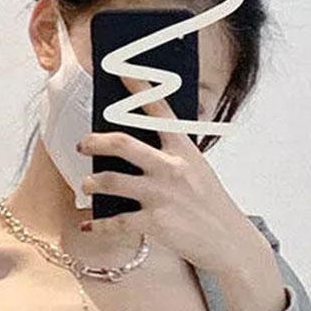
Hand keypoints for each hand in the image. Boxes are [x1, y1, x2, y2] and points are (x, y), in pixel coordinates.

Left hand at [76, 77, 270, 277]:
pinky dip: (98, 225)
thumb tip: (141, 145)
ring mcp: (162, 196)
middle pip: (122, 143)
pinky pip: (116, 222)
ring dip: (92, 182)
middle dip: (95, 141)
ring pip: (112, 181)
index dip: (137, 88)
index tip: (118, 68)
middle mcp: (171, 168)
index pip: (158, 111)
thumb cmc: (210, 206)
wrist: (228, 242)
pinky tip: (90, 226)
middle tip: (82, 144)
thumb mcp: (198, 171)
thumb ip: (173, 156)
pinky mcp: (155, 223)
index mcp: (183, 150)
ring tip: (86, 184)